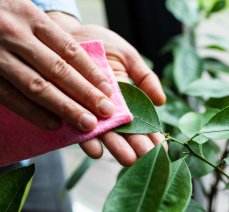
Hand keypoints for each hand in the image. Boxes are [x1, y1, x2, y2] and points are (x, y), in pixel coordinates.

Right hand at [0, 0, 114, 130]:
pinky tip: (53, 124)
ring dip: (65, 107)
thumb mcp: (24, 13)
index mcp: (30, 17)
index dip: (91, 72)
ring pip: (36, 86)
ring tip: (86, 123)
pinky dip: (33, 113)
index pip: (69, 49)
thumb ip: (50, 36)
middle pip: (58, 70)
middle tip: (106, 111)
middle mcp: (14, 34)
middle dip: (85, 94)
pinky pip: (10, 97)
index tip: (108, 90)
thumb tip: (85, 68)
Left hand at [50, 15, 166, 165]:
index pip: (143, 121)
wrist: (65, 34)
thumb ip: (145, 77)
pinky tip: (97, 151)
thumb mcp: (127, 56)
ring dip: (117, 148)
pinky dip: (87, 141)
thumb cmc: (99, 44)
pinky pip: (78, 129)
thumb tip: (161, 101)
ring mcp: (89, 112)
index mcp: (125, 99)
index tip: (163, 149)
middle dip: (138, 147)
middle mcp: (108, 110)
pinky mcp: (69, 111)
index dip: (153, 135)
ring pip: (106, 135)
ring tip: (129, 160)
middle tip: (149, 159)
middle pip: (126, 132)